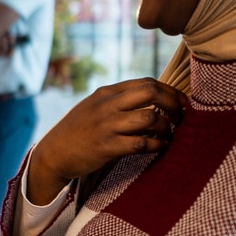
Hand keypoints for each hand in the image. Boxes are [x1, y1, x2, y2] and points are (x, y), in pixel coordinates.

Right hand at [28, 78, 186, 204]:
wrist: (53, 153)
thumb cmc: (77, 130)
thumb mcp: (94, 106)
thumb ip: (117, 100)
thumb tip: (151, 97)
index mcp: (106, 92)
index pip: (146, 82)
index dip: (169, 91)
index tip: (181, 103)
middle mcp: (108, 105)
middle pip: (151, 93)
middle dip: (173, 103)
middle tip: (181, 117)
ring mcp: (108, 126)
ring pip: (150, 118)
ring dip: (166, 128)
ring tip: (169, 135)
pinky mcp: (107, 147)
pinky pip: (142, 144)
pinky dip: (157, 145)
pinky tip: (159, 147)